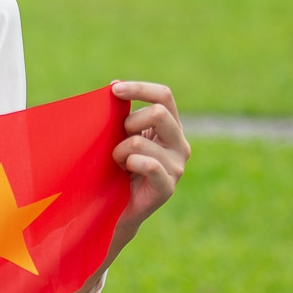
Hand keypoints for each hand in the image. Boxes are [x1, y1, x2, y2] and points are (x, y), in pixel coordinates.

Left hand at [109, 80, 189, 237]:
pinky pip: (148, 164)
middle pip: (158, 113)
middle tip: (118, 141)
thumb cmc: (113, 166)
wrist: (114, 208)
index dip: (140, 88)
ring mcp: (177, 166)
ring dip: (120, 150)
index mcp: (169, 128)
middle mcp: (179, 145)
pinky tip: (124, 171)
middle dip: (128, 123)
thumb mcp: (117, 135)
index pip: (164, 96)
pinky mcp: (167, 186)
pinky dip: (128, 163)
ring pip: (141, 141)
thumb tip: (115, 84)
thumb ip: (121, 113)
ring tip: (118, 163)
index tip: (114, 89)